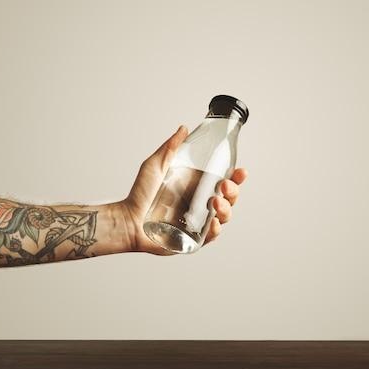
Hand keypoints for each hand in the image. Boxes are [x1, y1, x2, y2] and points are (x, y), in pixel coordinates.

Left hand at [121, 125, 247, 254]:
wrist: (127, 219)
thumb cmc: (140, 194)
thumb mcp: (155, 166)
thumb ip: (169, 148)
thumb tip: (184, 128)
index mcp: (198, 188)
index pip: (224, 181)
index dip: (236, 177)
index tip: (241, 171)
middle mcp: (201, 205)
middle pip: (229, 199)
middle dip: (233, 192)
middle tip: (224, 185)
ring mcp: (198, 223)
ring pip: (223, 218)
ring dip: (226, 209)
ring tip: (216, 201)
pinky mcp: (191, 239)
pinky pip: (209, 237)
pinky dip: (214, 230)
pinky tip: (213, 223)